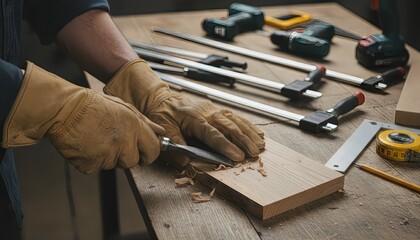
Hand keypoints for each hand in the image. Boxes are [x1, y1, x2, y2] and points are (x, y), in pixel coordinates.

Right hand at [2, 62, 163, 173]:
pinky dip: (92, 161)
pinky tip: (87, 146)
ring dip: (108, 157)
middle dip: (127, 156)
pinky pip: (97, 168)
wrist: (63, 110)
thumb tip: (159, 132)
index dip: (150, 153)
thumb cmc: (92, 106)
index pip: (153, 150)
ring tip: (97, 139)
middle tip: (113, 142)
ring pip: (114, 165)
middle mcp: (123, 142)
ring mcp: (107, 155)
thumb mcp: (124, 107)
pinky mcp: (91, 165)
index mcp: (134, 126)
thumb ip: (144, 122)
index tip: (145, 154)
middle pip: (133, 162)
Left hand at [104, 60, 264, 167]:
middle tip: (255, 153)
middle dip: (244, 140)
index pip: (213, 134)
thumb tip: (186, 161)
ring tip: (261, 145)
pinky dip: (247, 125)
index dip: (226, 145)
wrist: (161, 98)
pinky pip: (235, 116)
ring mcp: (213, 110)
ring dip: (249, 133)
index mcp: (194, 118)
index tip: (237, 156)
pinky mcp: (216, 110)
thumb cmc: (161, 114)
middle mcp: (207, 112)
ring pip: (235, 120)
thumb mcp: (163, 129)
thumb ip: (175, 144)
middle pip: (229, 126)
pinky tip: (256, 132)